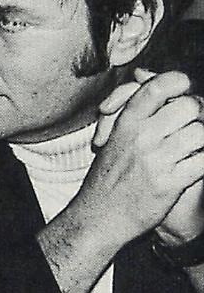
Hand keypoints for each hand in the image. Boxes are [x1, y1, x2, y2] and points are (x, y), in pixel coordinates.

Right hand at [90, 68, 203, 244]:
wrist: (99, 218)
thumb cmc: (108, 178)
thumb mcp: (114, 137)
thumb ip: (132, 106)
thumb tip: (145, 74)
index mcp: (125, 124)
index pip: (156, 88)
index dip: (177, 82)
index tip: (182, 90)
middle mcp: (140, 139)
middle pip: (188, 107)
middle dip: (198, 113)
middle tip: (192, 123)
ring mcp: (156, 161)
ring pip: (201, 133)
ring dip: (202, 140)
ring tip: (192, 148)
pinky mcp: (170, 184)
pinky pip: (203, 162)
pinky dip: (202, 162)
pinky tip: (193, 165)